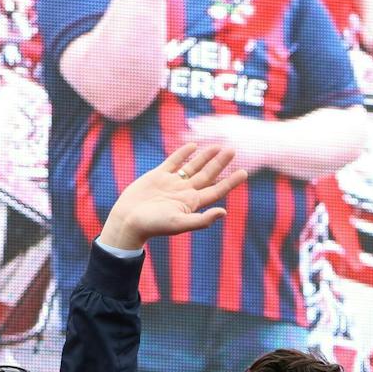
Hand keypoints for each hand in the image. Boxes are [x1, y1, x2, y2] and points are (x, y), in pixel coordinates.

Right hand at [98, 143, 246, 250]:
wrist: (128, 220)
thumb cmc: (153, 225)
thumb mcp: (179, 224)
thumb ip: (201, 220)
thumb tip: (223, 212)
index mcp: (192, 203)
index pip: (216, 190)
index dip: (231, 182)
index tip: (244, 172)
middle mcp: (185, 192)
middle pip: (207, 175)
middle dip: (220, 163)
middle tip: (233, 150)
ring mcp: (172, 182)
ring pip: (192, 166)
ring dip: (205, 157)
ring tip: (218, 146)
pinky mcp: (158, 175)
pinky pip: (174, 162)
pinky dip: (183, 153)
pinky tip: (193, 146)